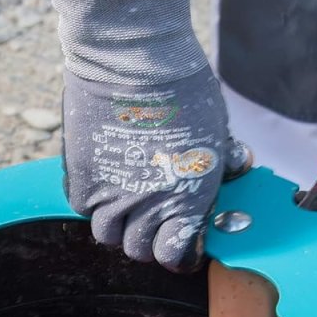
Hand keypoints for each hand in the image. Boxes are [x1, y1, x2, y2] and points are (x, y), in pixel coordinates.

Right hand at [46, 0, 247, 271]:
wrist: (133, 60)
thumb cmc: (184, 88)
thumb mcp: (217, 131)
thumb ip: (221, 161)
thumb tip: (233, 168)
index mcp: (188, 201)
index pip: (174, 256)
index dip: (177, 252)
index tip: (178, 241)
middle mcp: (148, 207)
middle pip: (138, 249)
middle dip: (146, 238)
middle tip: (150, 217)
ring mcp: (111, 196)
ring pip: (107, 234)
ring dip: (116, 222)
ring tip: (124, 198)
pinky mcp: (82, 178)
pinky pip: (83, 207)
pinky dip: (92, 199)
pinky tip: (104, 178)